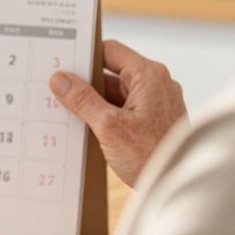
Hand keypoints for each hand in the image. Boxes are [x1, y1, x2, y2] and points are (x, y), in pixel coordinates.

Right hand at [49, 39, 187, 186]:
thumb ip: (82, 100)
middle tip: (56, 90)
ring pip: (115, 93)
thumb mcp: (108, 126)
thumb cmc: (151, 155)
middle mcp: (155, 84)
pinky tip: (85, 127)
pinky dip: (104, 115)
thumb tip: (60, 79)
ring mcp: (155, 103)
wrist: (179, 183)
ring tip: (66, 112)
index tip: (59, 63)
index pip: (110, 51)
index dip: (84, 55)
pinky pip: (122, 109)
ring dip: (92, 103)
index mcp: (149, 76)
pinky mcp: (152, 120)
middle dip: (84, 83)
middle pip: (111, 72)